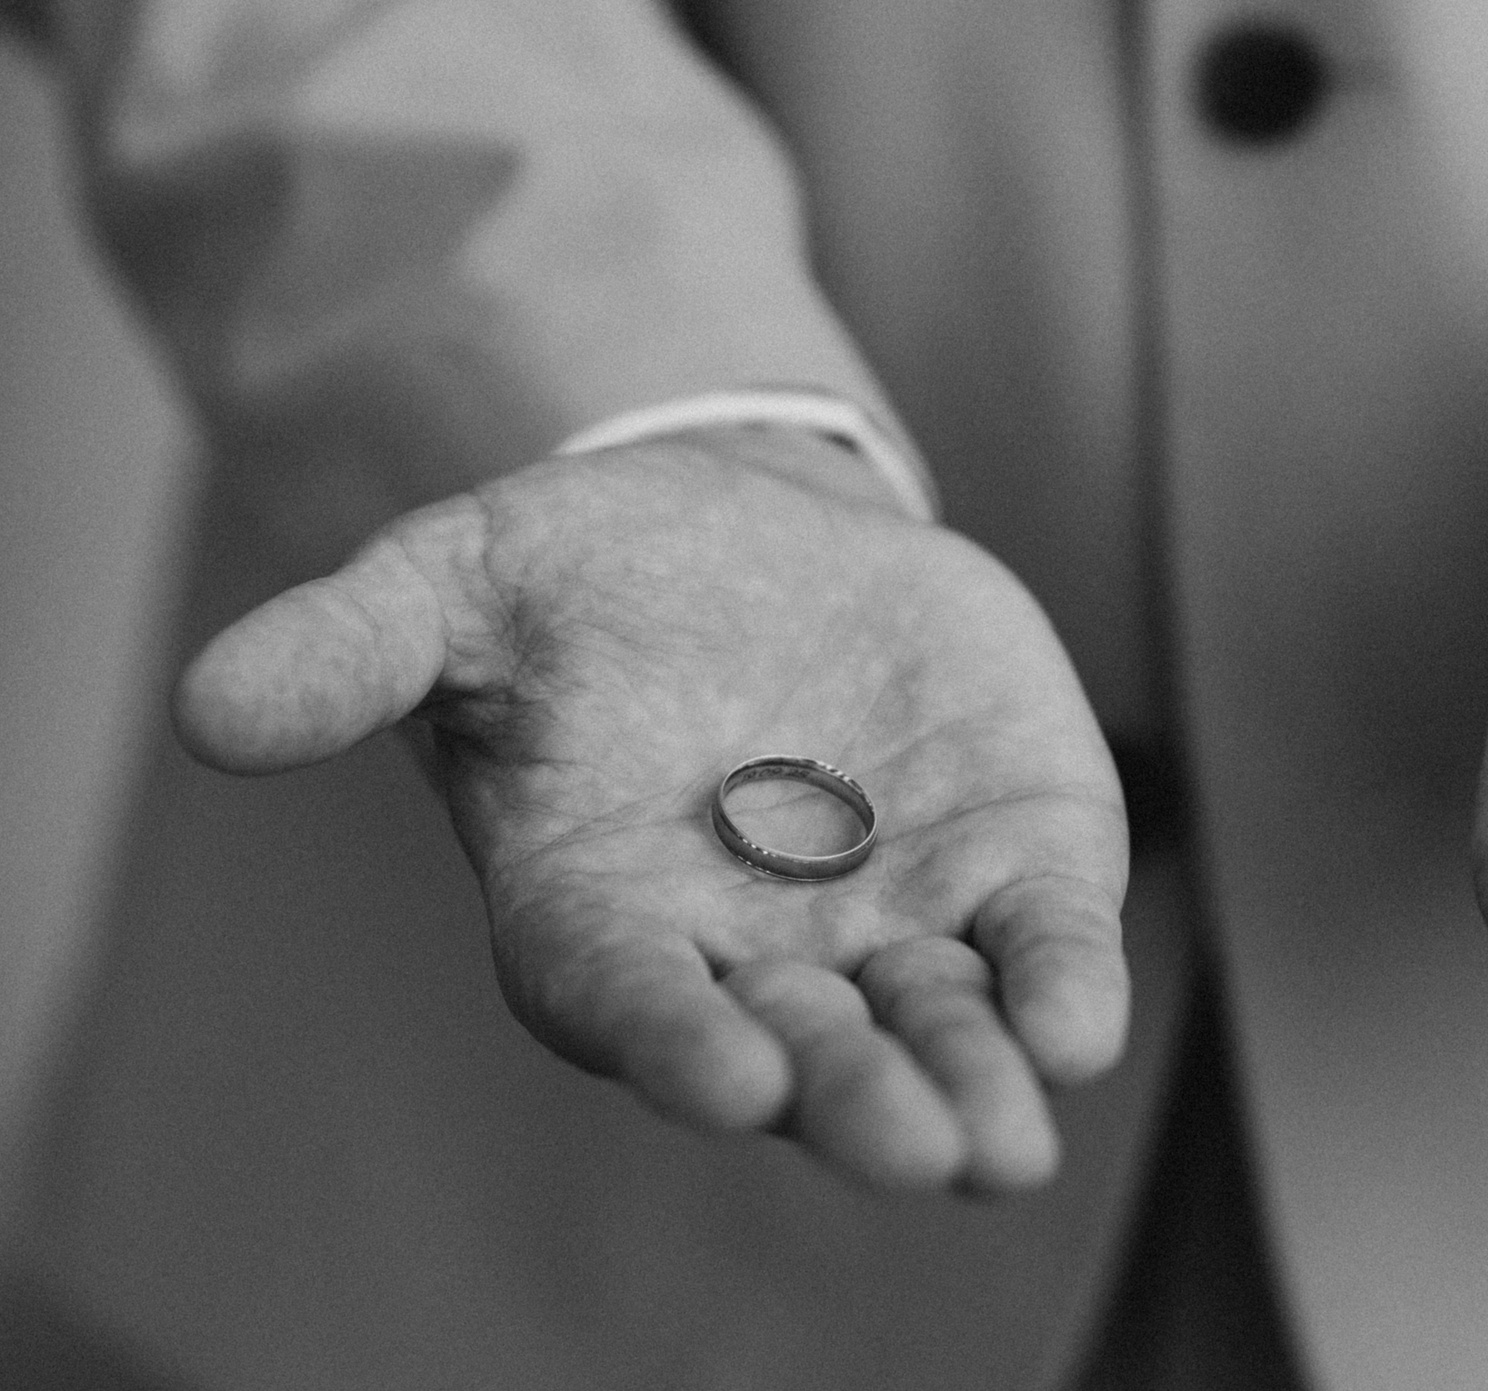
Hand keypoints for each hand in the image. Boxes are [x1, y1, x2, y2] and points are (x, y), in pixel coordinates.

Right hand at [176, 427, 1125, 1194]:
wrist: (752, 536)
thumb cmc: (584, 581)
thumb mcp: (456, 585)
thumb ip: (353, 650)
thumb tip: (212, 708)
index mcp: (603, 915)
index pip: (632, 1002)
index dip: (675, 1040)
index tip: (727, 1078)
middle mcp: (752, 953)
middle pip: (804, 1052)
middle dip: (855, 1097)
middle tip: (911, 1146)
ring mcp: (890, 918)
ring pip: (935, 1028)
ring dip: (974, 1081)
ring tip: (1005, 1146)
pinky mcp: (1007, 861)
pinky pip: (1039, 944)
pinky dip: (1062, 985)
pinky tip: (1080, 1024)